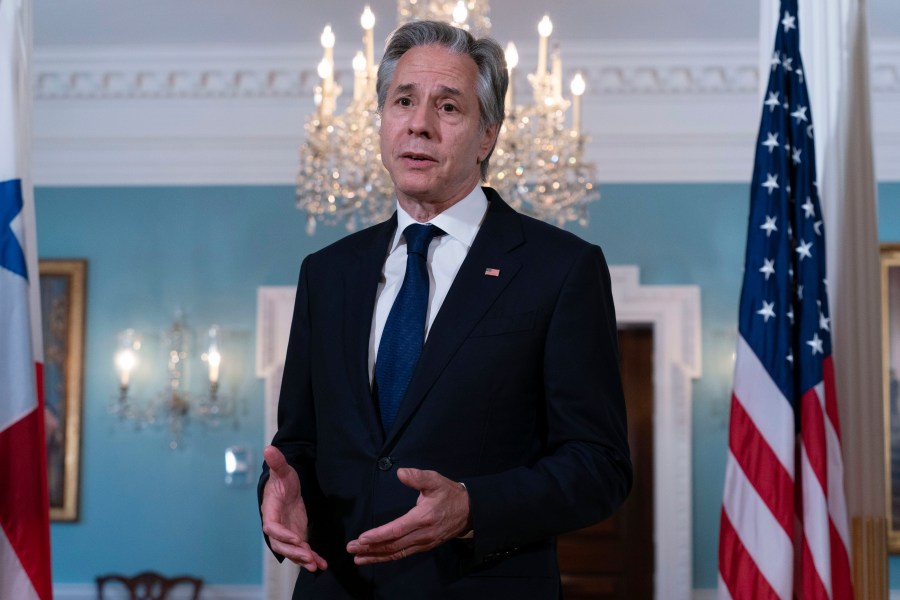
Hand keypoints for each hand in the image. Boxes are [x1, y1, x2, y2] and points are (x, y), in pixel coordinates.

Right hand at [261, 445, 327, 571]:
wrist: (288, 486)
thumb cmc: (283, 478)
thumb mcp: (283, 470)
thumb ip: (277, 462)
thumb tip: (268, 449)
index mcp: (270, 511)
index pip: (272, 527)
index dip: (282, 534)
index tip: (296, 538)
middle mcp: (277, 526)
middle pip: (281, 544)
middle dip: (294, 552)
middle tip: (308, 556)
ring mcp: (287, 532)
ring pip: (292, 551)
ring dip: (303, 559)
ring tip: (316, 565)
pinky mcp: (297, 535)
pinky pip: (302, 550)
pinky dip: (311, 557)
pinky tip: (322, 564)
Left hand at [346, 468, 470, 564]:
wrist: (470, 511)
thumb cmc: (449, 494)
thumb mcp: (436, 480)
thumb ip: (418, 477)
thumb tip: (401, 473)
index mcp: (423, 518)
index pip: (396, 530)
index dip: (378, 535)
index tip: (361, 538)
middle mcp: (422, 534)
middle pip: (393, 545)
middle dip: (370, 547)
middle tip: (351, 549)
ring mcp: (423, 543)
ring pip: (396, 553)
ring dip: (376, 556)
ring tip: (358, 558)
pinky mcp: (424, 547)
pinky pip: (403, 554)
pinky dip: (387, 557)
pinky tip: (375, 557)